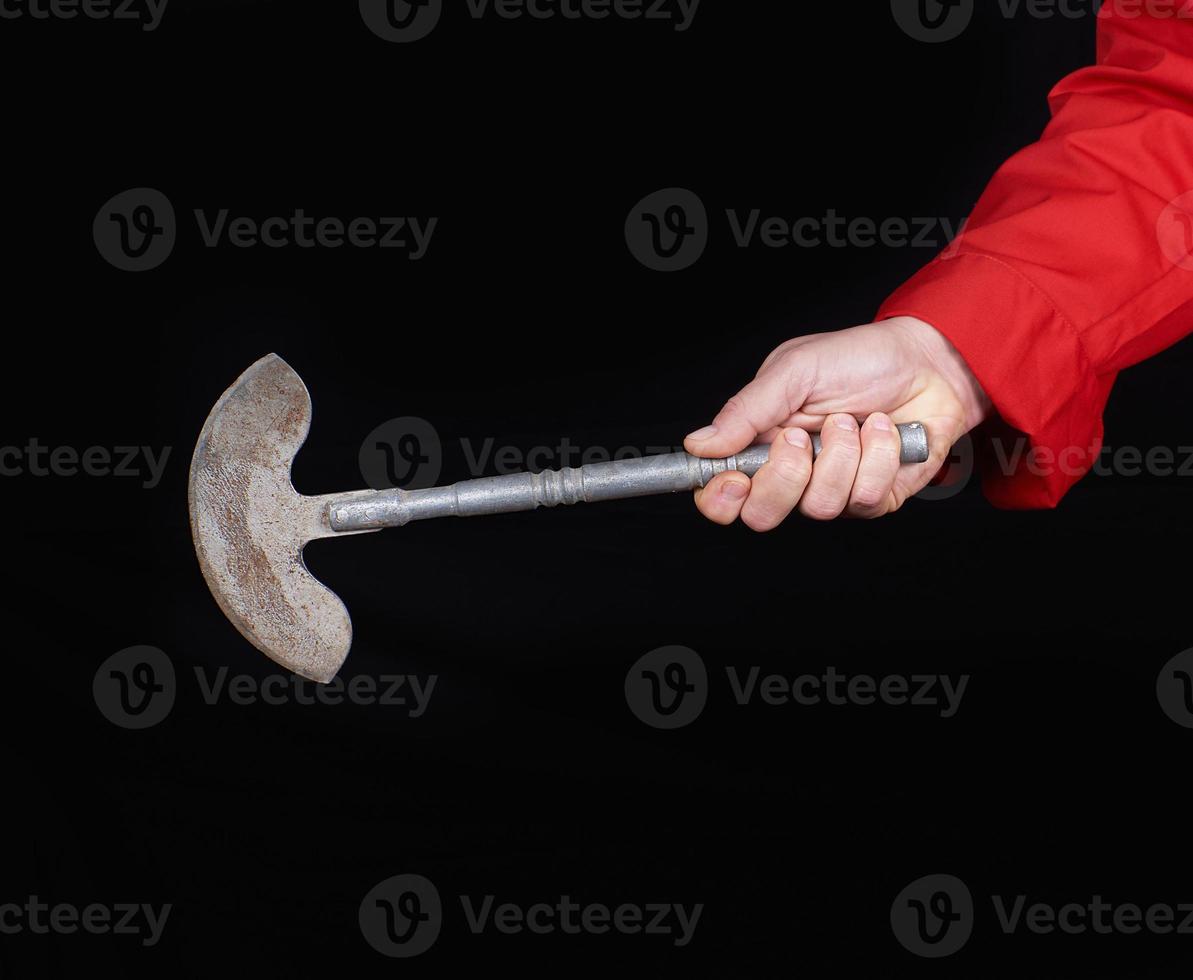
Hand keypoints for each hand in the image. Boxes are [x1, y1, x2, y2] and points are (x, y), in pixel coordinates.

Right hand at [685, 316, 990, 527]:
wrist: (928, 363)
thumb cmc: (858, 359)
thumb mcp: (794, 371)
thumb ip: (745, 410)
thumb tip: (700, 444)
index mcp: (759, 445)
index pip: (720, 496)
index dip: (719, 498)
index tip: (734, 477)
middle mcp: (791, 476)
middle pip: (762, 515)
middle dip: (785, 474)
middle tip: (802, 435)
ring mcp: (832, 490)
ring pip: (819, 507)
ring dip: (842, 454)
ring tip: (855, 420)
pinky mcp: (874, 498)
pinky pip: (866, 497)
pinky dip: (880, 455)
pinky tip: (884, 431)